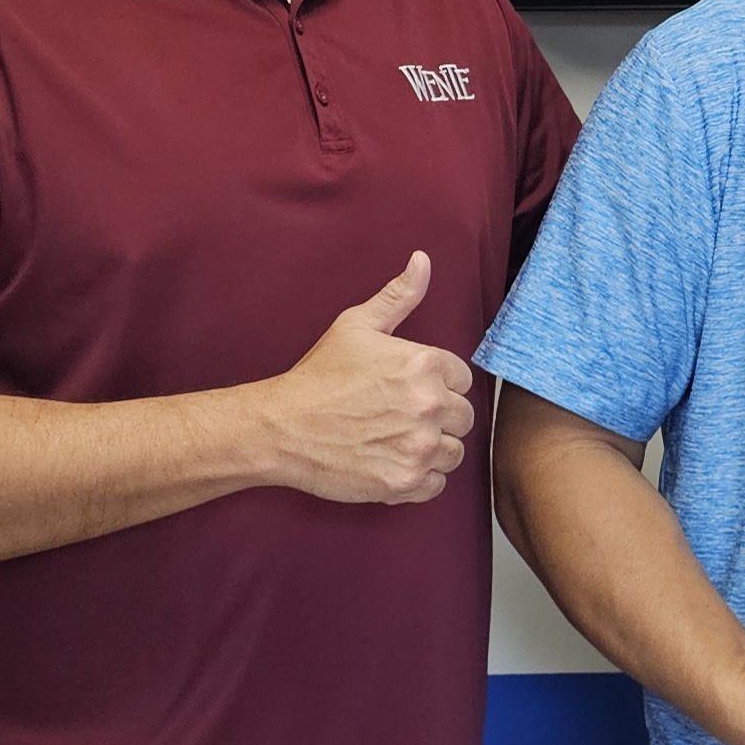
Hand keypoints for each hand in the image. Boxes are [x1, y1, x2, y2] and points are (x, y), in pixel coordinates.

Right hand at [257, 251, 476, 504]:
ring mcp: (418, 447)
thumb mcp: (357, 326)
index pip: (462, 379)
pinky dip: (420, 479)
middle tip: (400, 417)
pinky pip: (437, 484)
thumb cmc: (318, 376)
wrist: (280, 427)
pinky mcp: (405, 482)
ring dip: (432, 449)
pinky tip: (393, 463)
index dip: (437, 385)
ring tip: (396, 441)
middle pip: (464, 417)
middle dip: (438, 417)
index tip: (408, 391)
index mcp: (424, 364)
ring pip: (454, 452)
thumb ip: (398, 296)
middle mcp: (429, 405)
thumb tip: (423, 260)